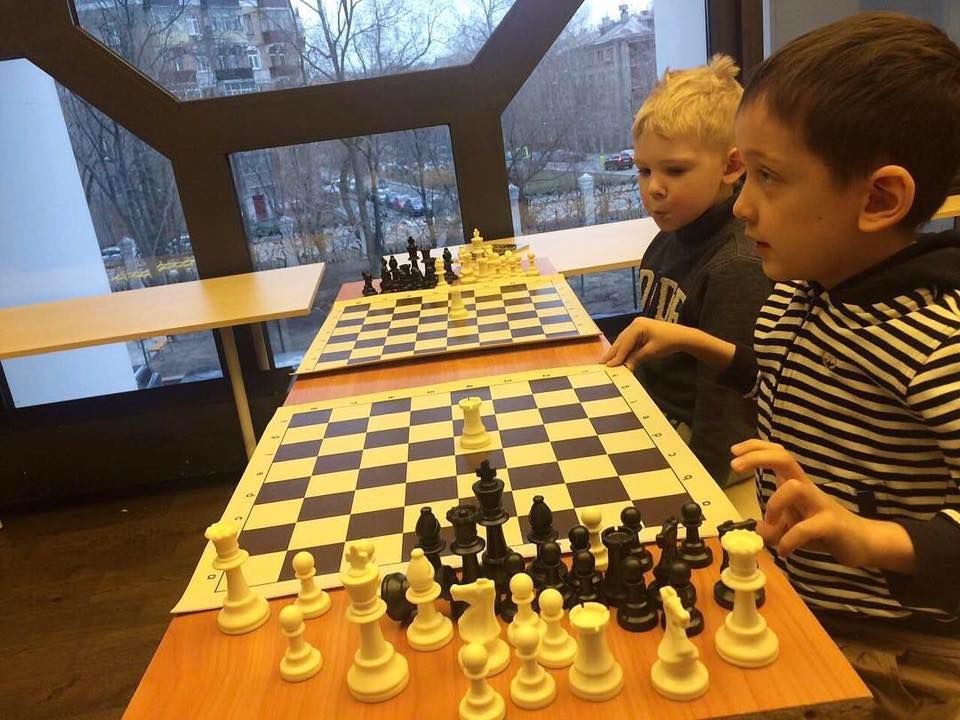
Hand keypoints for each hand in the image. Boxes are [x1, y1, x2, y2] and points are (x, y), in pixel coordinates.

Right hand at [601, 318, 688, 370]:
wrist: (682, 336)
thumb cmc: (668, 343)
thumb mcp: (651, 352)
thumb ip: (636, 358)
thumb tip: (625, 367)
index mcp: (637, 326)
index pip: (624, 344)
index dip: (616, 356)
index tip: (608, 366)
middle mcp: (634, 324)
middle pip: (621, 341)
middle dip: (613, 353)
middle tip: (602, 363)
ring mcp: (637, 326)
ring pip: (624, 340)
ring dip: (617, 351)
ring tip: (608, 360)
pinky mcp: (640, 329)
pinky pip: (629, 340)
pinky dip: (625, 349)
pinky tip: (619, 356)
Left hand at [730, 439, 874, 566]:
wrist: (863, 543)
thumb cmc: (825, 530)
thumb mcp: (793, 527)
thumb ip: (774, 528)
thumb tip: (757, 530)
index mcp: (796, 484)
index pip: (778, 455)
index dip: (755, 448)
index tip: (733, 451)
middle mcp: (807, 488)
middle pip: (785, 459)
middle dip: (758, 458)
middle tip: (735, 465)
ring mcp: (820, 504)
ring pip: (794, 488)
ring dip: (774, 504)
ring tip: (769, 522)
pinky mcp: (830, 525)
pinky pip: (806, 528)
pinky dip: (789, 540)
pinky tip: (783, 551)